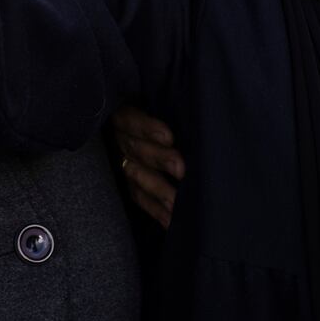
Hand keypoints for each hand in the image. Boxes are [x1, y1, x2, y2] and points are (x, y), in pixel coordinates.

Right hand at [109, 104, 183, 227]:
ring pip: (137, 177)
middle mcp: (120, 140)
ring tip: (177, 203)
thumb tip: (199, 99)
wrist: (142, 126)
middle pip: (137, 150)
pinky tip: (171, 221)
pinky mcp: (129, 184)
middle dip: (160, 160)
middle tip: (181, 169)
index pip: (132, 120)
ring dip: (159, 190)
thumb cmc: (159, 112)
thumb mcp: (153, 105)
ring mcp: (123, 164)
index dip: (148, 129)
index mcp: (124, 116)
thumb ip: (169, 108)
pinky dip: (156, 211)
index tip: (169, 137)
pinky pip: (140, 198)